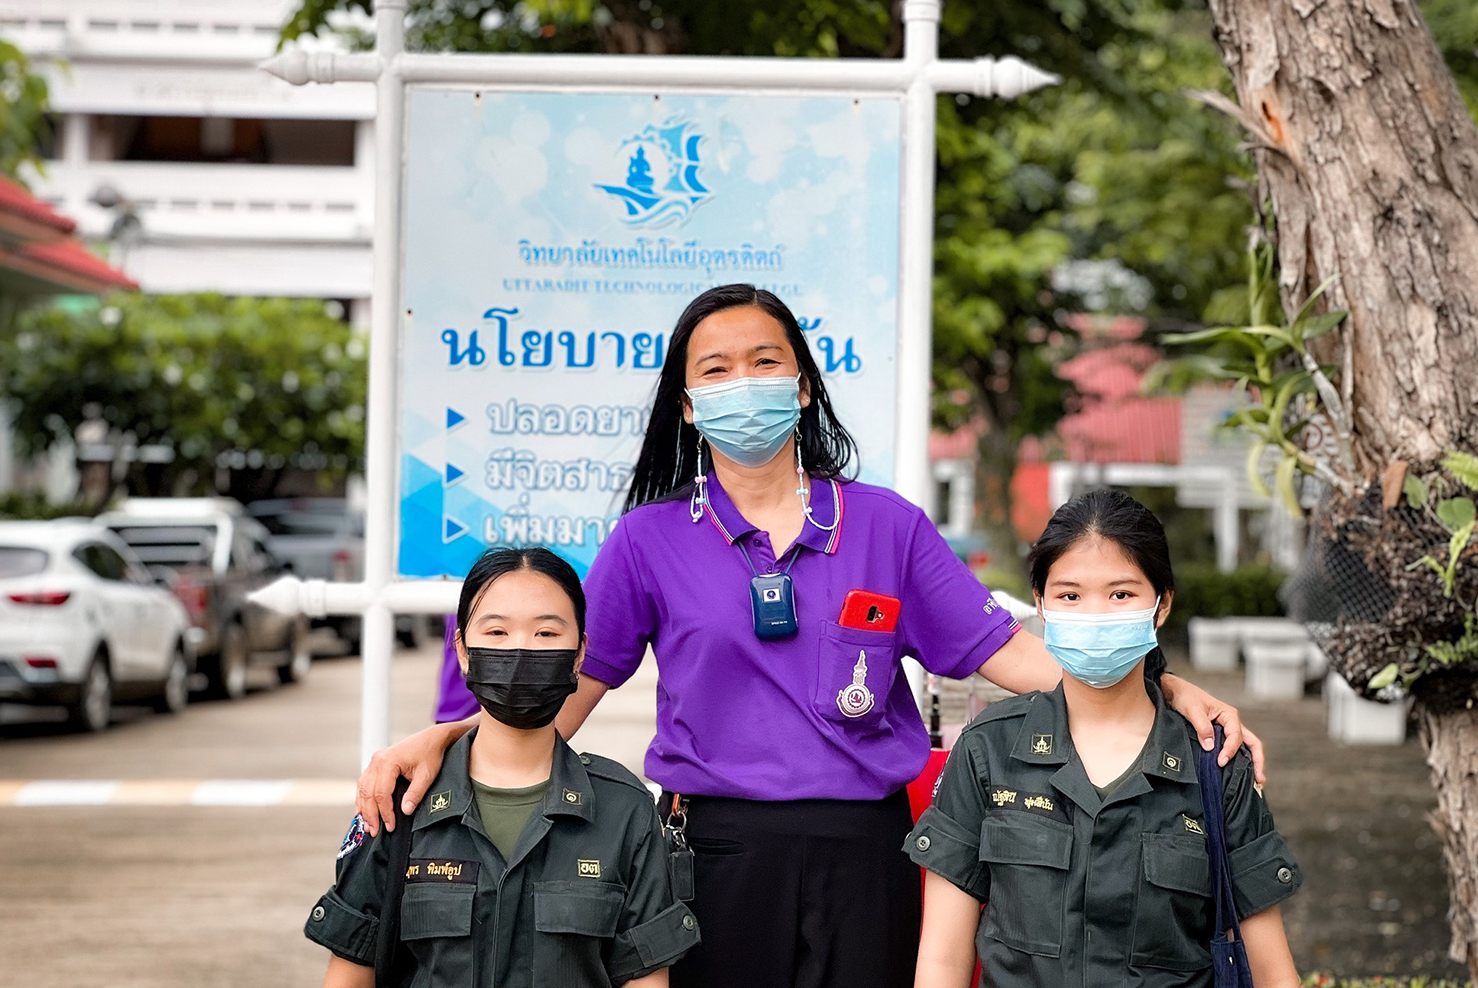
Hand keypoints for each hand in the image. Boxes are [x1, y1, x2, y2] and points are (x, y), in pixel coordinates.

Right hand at [354, 720, 467, 835]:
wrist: (432, 738)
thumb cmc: (430, 754)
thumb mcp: (426, 775)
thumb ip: (415, 793)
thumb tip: (405, 811)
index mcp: (388, 761)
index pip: (381, 793)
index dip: (385, 812)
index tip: (390, 826)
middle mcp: (377, 760)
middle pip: (368, 793)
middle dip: (371, 815)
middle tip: (375, 831)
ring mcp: (374, 761)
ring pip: (363, 789)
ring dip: (364, 808)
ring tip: (368, 825)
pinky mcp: (376, 764)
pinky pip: (364, 784)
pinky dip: (363, 798)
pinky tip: (364, 811)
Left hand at [1160, 673, 1266, 783]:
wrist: (1176, 692)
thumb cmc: (1185, 697)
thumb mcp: (1192, 710)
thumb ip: (1202, 728)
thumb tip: (1210, 747)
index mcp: (1229, 715)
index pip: (1236, 736)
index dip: (1230, 751)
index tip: (1221, 762)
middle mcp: (1232, 723)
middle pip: (1251, 743)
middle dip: (1257, 761)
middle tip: (1259, 779)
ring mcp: (1227, 730)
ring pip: (1246, 747)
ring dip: (1252, 762)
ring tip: (1256, 781)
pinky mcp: (1219, 735)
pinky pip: (1233, 748)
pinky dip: (1239, 760)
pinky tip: (1238, 772)